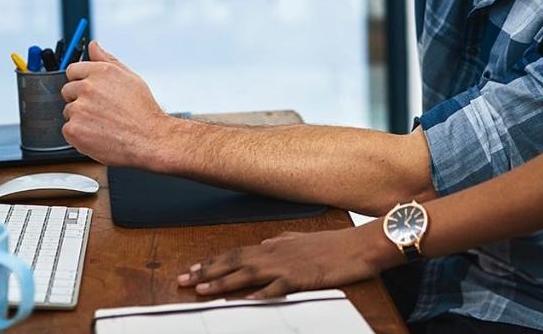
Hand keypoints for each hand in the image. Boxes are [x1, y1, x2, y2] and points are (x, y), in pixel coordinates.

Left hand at [60, 41, 170, 167]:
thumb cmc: (143, 111)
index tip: (90, 92)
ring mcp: (79, 108)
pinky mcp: (74, 129)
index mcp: (100, 72)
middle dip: (79, 99)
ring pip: (69, 111)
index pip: (72, 70)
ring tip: (102, 123)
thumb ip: (107, 59)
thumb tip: (93, 46)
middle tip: (100, 110)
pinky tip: (97, 134)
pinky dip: (79, 134)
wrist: (149, 138)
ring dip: (80, 117)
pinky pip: (67, 129)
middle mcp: (87, 87)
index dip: (81, 81)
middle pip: (68, 91)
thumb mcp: (130, 77)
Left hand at [177, 223, 400, 298]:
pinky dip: (258, 296)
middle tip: (183, 280)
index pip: (236, 252)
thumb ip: (282, 242)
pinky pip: (275, 289)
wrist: (359, 245)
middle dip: (206, 271)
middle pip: (234, 262)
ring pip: (247, 274)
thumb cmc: (334, 245)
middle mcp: (275, 252)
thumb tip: (265, 244)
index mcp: (275, 245)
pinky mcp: (301, 278)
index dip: (213, 261)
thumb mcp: (302, 239)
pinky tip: (243, 303)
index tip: (192, 269)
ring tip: (202, 291)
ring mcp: (287, 265)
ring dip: (223, 283)